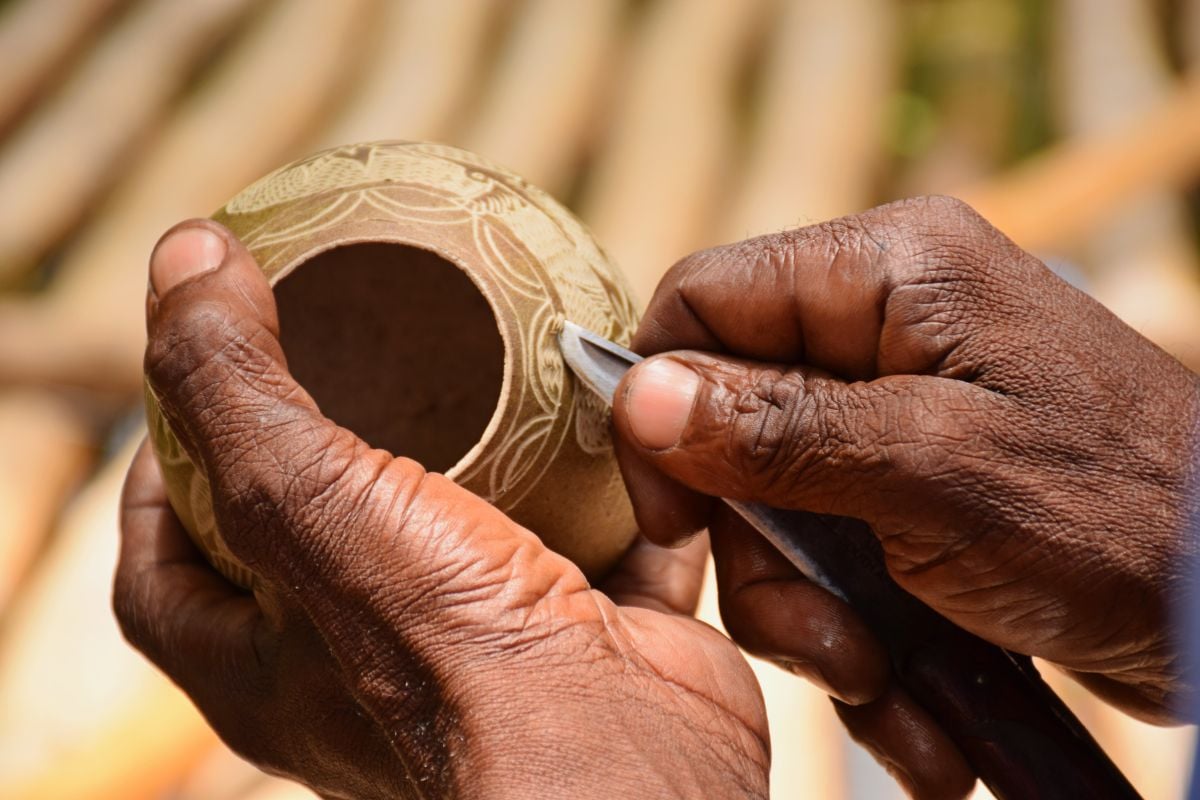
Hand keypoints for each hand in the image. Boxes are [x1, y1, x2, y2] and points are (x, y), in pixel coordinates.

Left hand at [114, 221, 769, 799]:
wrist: (619, 754)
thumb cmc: (445, 654)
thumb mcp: (303, 498)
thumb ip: (229, 380)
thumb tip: (183, 257)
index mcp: (260, 661)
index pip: (167, 563)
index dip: (165, 472)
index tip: (201, 385)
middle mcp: (364, 664)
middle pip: (324, 536)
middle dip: (337, 444)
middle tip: (353, 352)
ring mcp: (482, 648)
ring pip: (471, 532)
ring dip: (487, 454)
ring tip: (488, 364)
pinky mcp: (588, 628)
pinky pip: (597, 538)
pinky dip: (609, 482)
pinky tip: (614, 415)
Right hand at [612, 196, 1199, 797]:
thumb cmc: (1119, 517)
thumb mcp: (931, 474)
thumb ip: (776, 429)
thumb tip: (635, 393)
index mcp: (887, 270)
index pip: (704, 302)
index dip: (664, 408)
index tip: (678, 522)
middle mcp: (885, 327)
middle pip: (733, 425)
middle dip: (765, 554)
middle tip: (822, 644)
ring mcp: (902, 410)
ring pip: (778, 507)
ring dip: (814, 616)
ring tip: (884, 687)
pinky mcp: (917, 484)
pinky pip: (836, 549)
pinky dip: (859, 631)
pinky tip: (913, 702)